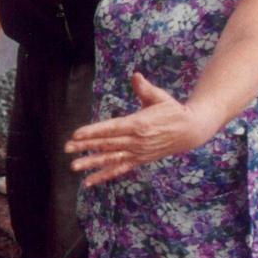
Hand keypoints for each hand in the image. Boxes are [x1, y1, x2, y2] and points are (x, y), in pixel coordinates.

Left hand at [65, 72, 215, 187]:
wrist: (191, 131)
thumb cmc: (173, 110)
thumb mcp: (160, 97)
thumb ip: (145, 88)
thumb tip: (136, 76)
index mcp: (139, 124)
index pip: (112, 129)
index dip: (94, 132)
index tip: (76, 134)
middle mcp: (137, 141)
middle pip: (107, 144)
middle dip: (86, 146)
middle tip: (67, 148)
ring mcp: (137, 152)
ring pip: (111, 158)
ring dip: (91, 163)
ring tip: (73, 166)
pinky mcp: (139, 160)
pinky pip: (119, 169)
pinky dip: (104, 175)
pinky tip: (88, 181)